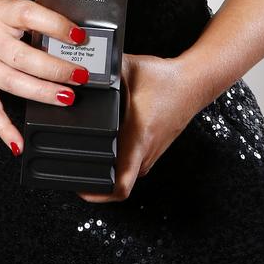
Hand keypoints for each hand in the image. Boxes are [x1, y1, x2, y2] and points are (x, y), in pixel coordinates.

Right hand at [0, 0, 90, 156]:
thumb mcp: (2, 2)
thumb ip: (27, 15)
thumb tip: (62, 30)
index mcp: (1, 14)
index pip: (31, 17)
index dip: (57, 26)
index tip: (78, 36)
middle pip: (26, 58)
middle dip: (56, 69)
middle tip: (80, 75)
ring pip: (14, 83)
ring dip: (42, 93)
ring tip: (66, 98)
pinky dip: (4, 129)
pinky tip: (19, 142)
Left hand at [76, 52, 196, 202]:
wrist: (192, 83)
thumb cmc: (165, 80)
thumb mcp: (129, 70)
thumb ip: (102, 72)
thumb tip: (79, 72)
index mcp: (137, 141)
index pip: (119, 187)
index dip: (96, 194)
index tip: (78, 189)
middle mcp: (144, 155)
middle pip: (115, 183)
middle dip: (92, 179)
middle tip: (70, 166)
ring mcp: (149, 155)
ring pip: (122, 174)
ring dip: (105, 169)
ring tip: (85, 154)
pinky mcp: (151, 151)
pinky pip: (129, 164)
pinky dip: (116, 160)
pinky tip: (106, 144)